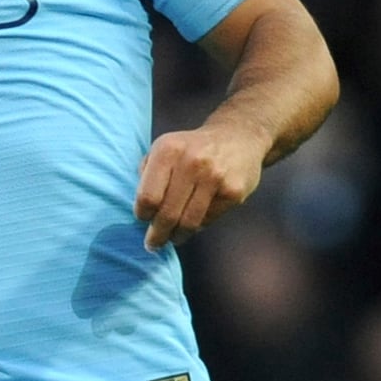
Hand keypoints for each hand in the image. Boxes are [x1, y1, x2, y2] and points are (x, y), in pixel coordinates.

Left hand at [134, 121, 268, 248]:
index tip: (144, 219)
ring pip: (188, 222)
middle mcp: (191, 161)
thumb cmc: (191, 148)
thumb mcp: (164, 148)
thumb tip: (142, 211)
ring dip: (177, 236)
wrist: (238, 136)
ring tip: (172, 239)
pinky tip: (194, 222)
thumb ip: (147, 173)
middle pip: (167, 214)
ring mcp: (215, 177)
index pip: (147, 197)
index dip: (142, 214)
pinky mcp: (233, 191)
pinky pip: (208, 219)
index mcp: (168, 149)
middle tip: (152, 244)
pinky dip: (198, 226)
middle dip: (157, 235)